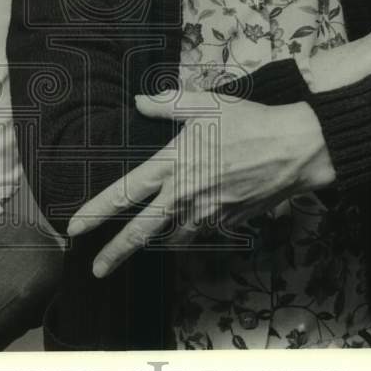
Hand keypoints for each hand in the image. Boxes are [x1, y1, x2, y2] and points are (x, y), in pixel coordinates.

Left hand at [67, 91, 332, 277]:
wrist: (296, 148)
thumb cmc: (250, 121)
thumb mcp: (206, 103)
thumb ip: (168, 104)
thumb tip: (140, 101)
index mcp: (172, 165)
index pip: (124, 193)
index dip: (96, 211)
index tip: (74, 227)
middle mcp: (185, 195)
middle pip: (142, 231)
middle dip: (116, 252)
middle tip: (96, 269)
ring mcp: (208, 213)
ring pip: (174, 235)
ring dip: (160, 236)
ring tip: (148, 237)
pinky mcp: (229, 221)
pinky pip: (203, 229)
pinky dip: (194, 227)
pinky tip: (196, 216)